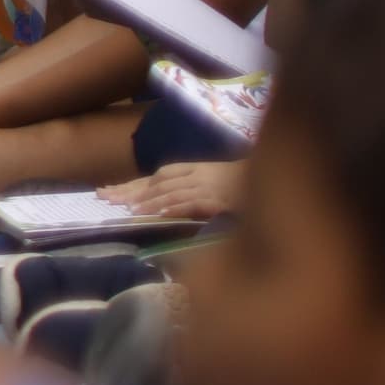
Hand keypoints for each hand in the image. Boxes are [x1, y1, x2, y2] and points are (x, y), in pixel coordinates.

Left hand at [98, 160, 242, 221]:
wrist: (279, 176)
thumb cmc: (246, 183)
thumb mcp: (213, 183)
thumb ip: (188, 191)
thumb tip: (159, 206)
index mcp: (195, 169)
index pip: (156, 177)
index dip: (131, 184)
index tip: (106, 191)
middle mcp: (199, 175)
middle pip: (158, 182)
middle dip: (130, 191)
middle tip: (105, 199)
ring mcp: (210, 186)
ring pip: (174, 193)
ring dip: (149, 202)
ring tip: (129, 210)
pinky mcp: (223, 200)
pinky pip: (196, 203)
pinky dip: (177, 208)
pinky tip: (160, 215)